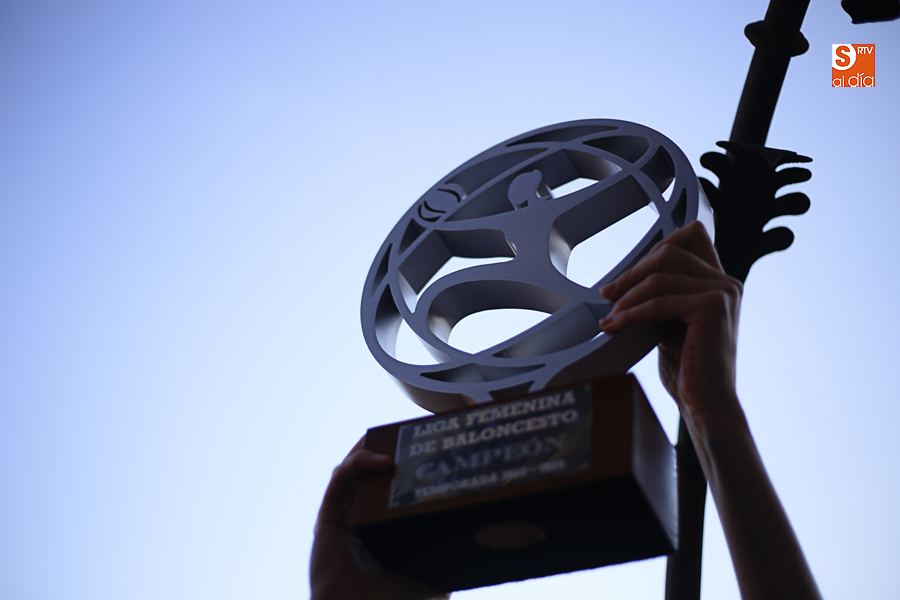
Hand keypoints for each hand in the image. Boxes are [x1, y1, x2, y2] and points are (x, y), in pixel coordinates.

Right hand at [310, 438, 449, 599]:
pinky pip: (341, 478)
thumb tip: (484, 538)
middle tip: (411, 432)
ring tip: (395, 436)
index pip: (396, 489)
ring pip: (356, 469)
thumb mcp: (436, 580)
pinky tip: (383, 459)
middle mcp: (363, 521)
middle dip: (389, 448)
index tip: (431, 446)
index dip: (408, 466)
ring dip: (373, 447)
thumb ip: (451, 559)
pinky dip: (359, 462)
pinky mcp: (329, 517)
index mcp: (385, 532)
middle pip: (374, 473)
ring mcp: (345, 518)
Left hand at [599, 221, 742, 423]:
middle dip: (632, 272)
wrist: (707, 403)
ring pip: (660, 276)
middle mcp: (726, 282)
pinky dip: (632, 313)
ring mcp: (722, 292)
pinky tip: (615, 325)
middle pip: (669, 251)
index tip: (630, 273)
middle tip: (608, 294)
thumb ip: (663, 298)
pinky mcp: (711, 307)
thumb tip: (628, 282)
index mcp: (719, 282)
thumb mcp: (671, 323)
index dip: (658, 245)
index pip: (693, 235)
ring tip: (611, 316)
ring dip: (628, 296)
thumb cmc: (689, 370)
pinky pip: (659, 301)